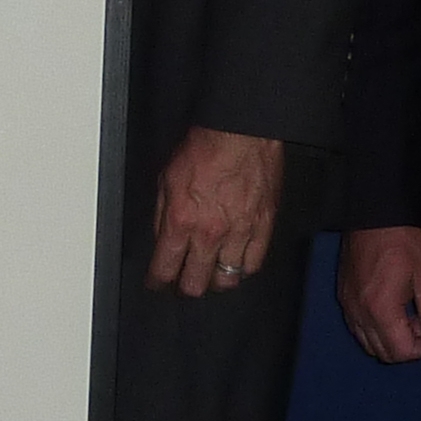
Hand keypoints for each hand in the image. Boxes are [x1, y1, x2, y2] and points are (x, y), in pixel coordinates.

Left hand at [146, 128, 283, 297]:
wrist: (240, 133)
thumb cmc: (205, 149)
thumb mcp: (166, 180)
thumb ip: (162, 216)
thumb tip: (161, 240)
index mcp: (181, 221)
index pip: (164, 269)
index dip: (158, 282)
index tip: (158, 283)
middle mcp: (209, 233)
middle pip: (196, 284)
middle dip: (185, 287)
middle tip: (183, 282)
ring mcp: (239, 233)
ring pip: (227, 279)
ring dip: (215, 279)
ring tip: (211, 272)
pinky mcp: (263, 227)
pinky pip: (253, 264)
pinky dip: (243, 269)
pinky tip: (236, 262)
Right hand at [337, 224, 420, 362]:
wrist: (375, 215)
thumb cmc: (404, 240)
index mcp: (381, 308)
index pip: (400, 351)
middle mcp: (359, 312)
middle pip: (382, 353)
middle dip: (406, 347)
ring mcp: (348, 305)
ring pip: (367, 343)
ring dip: (389, 339)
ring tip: (408, 317)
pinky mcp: (343, 296)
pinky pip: (357, 327)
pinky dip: (374, 329)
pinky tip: (390, 310)